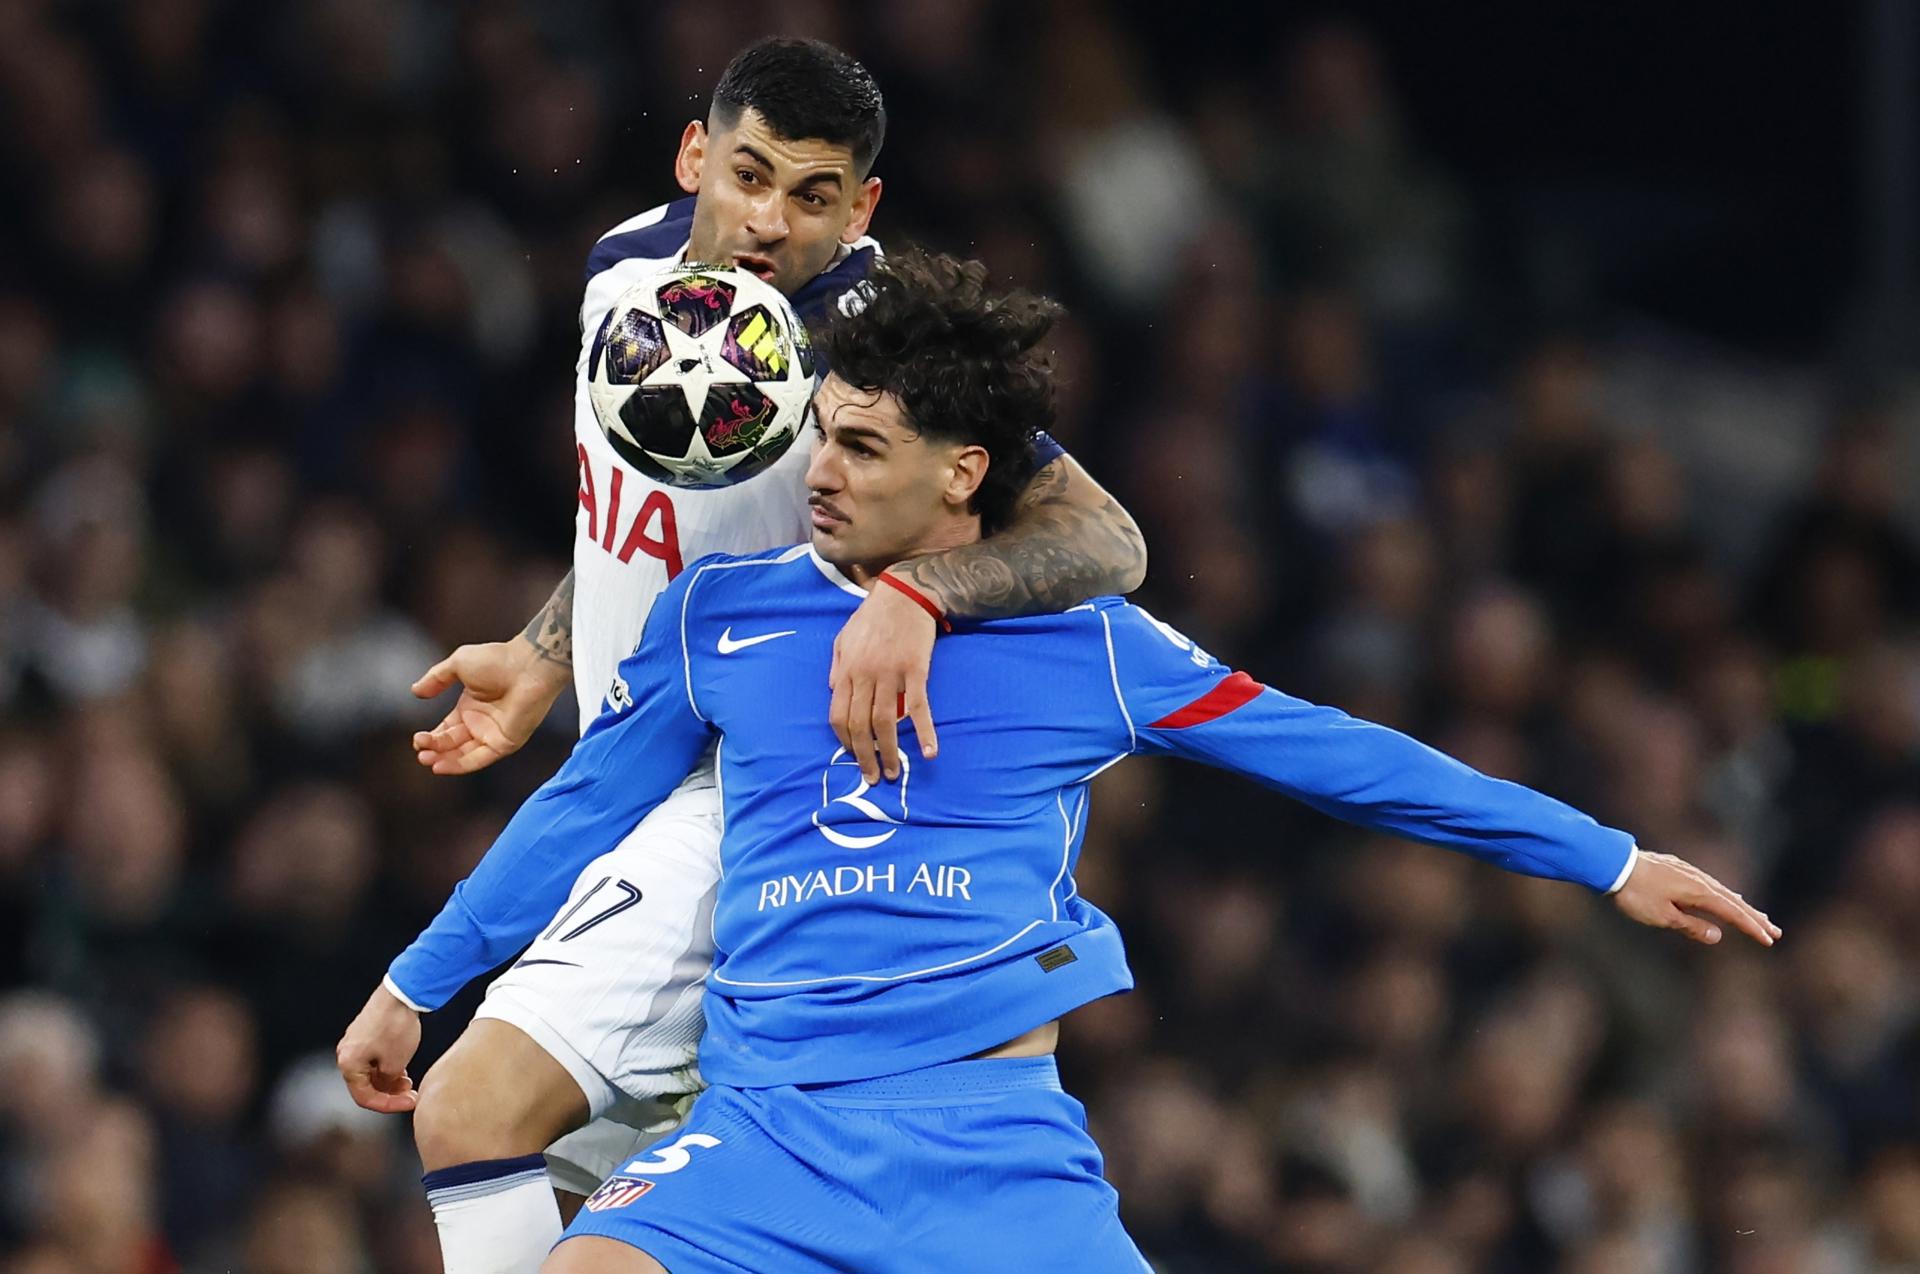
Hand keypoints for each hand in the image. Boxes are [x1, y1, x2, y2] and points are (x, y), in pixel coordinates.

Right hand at [336, 984, 422, 1113]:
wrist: (402, 993)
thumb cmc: (397, 1027)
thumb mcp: (396, 1063)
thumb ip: (388, 1082)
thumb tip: (386, 1085)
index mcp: (348, 1064)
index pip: (365, 1097)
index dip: (389, 1105)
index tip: (410, 1103)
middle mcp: (345, 1054)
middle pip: (365, 1085)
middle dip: (389, 1093)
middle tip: (410, 1094)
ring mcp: (354, 1042)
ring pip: (369, 1072)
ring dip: (388, 1081)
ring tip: (408, 1082)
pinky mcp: (364, 1033)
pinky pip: (372, 1059)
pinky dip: (386, 1067)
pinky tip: (403, 1069)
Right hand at [412, 639, 570, 774]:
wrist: (528, 665)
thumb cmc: (498, 660)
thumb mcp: (458, 664)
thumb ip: (436, 679)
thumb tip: (415, 691)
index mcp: (470, 707)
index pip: (446, 729)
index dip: (431, 737)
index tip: (417, 739)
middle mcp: (481, 723)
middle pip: (451, 744)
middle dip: (434, 748)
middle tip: (419, 749)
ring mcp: (493, 734)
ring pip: (463, 755)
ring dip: (443, 759)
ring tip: (425, 758)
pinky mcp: (505, 743)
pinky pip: (479, 759)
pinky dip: (459, 765)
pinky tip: (440, 765)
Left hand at [830, 578, 938, 783]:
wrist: (904, 594)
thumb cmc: (872, 615)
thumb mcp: (844, 637)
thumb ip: (837, 666)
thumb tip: (832, 691)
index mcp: (846, 670)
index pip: (839, 715)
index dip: (845, 741)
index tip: (854, 756)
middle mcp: (865, 675)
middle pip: (860, 725)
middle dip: (865, 756)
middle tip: (872, 777)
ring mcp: (890, 674)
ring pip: (886, 722)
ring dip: (889, 752)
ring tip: (893, 772)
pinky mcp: (915, 671)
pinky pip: (919, 707)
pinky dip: (924, 732)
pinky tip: (928, 751)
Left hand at [1612, 850, 1781, 946]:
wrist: (1612, 864)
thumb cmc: (1635, 894)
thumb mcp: (1663, 916)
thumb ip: (1691, 926)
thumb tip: (1718, 936)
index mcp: (1699, 892)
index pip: (1732, 913)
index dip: (1751, 927)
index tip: (1769, 940)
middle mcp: (1699, 879)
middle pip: (1733, 901)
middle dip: (1754, 917)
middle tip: (1775, 932)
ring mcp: (1688, 872)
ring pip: (1721, 891)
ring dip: (1740, 905)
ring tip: (1756, 917)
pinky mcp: (1677, 869)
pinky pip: (1708, 884)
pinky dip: (1722, 894)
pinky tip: (1722, 897)